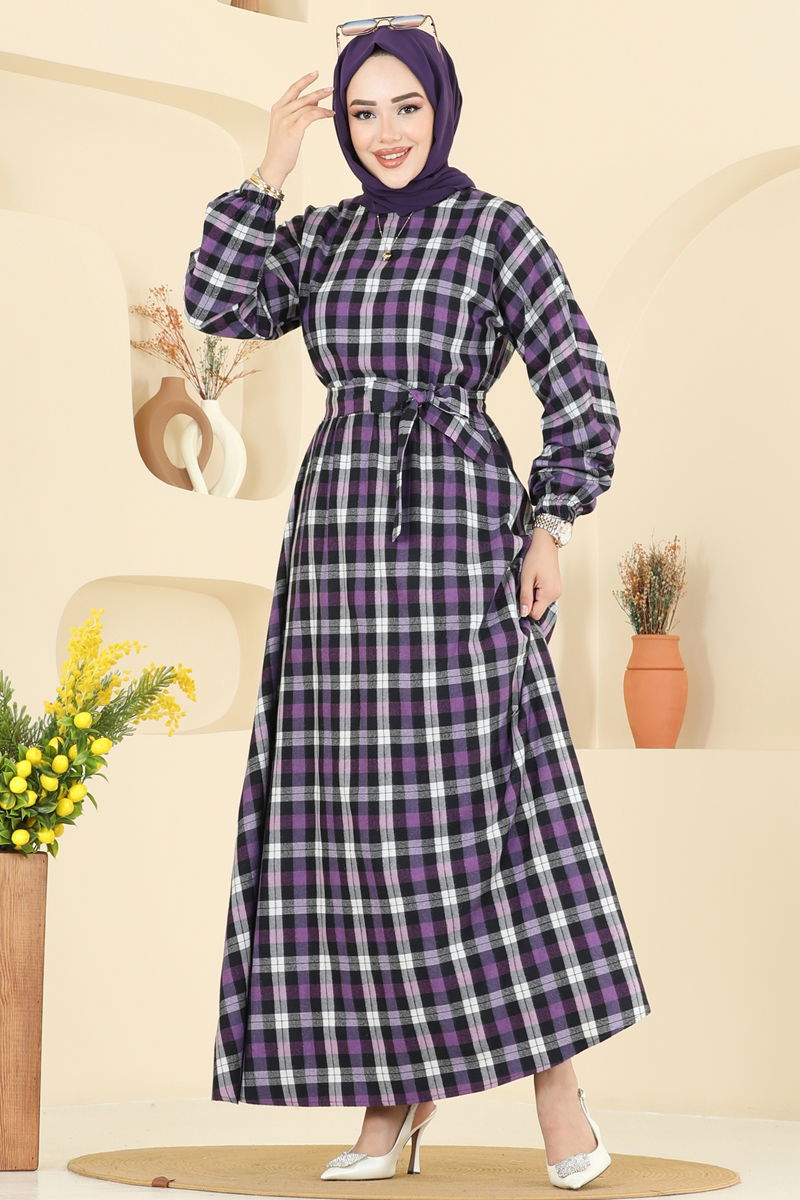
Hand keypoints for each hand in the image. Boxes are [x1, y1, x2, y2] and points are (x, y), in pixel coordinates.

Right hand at [258, 69, 335, 185]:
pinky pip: (310, 115)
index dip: (304, 80)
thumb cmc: (282, 150)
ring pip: (307, 105)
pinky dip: (321, 113)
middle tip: (331, 87)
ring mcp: (286, 120)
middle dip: (317, 90)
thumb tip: (313, 102)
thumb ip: (297, 114)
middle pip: (301, 95)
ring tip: (333, 99)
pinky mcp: (293, 129)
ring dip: (322, 101)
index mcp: (277, 109)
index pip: (292, 90)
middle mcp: (280, 112)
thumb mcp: (288, 128)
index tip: (315, 74)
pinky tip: (329, 113)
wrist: (274, 165)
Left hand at [519, 528, 561, 619]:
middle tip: (524, 587)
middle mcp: (556, 595)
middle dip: (529, 602)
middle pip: (538, 610)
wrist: (546, 543)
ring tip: (530, 582)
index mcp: (549, 594)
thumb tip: (523, 614)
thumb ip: (525, 597)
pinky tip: (535, 582)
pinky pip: (544, 597)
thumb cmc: (535, 557)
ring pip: (541, 604)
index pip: (535, 614)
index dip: (525, 609)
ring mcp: (557, 592)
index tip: (519, 597)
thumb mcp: (526, 578)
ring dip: (533, 597)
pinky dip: (537, 593)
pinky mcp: (556, 588)